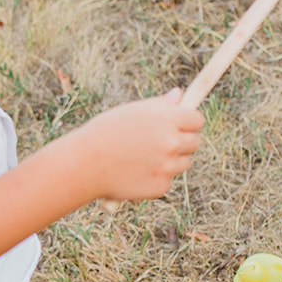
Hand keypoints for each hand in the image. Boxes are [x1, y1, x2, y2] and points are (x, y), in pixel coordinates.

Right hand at [74, 89, 203, 200]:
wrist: (85, 164)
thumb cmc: (105, 132)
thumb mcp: (132, 111)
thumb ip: (160, 105)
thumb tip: (180, 94)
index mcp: (167, 120)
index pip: (197, 120)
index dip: (188, 122)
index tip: (181, 125)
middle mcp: (171, 143)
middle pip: (195, 143)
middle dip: (182, 142)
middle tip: (159, 143)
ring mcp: (167, 167)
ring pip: (183, 163)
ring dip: (171, 162)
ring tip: (143, 158)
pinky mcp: (161, 187)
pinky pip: (168, 181)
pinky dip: (157, 179)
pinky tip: (135, 173)